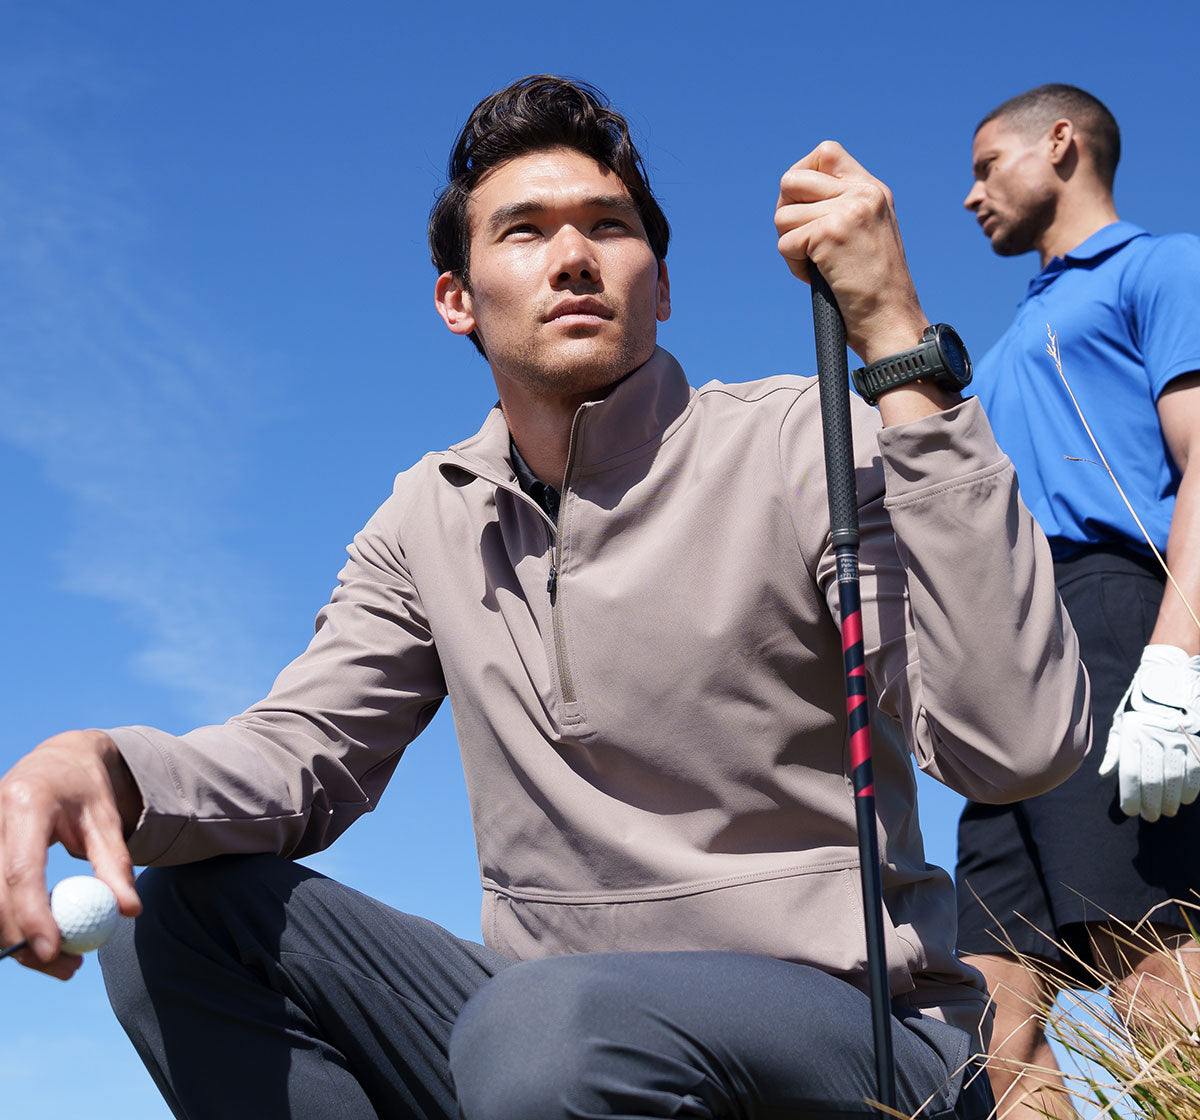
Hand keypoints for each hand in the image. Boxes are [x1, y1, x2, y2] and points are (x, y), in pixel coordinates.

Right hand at [0, 730, 141, 977]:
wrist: (56, 760)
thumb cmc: (86, 790)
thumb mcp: (108, 818)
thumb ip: (116, 863)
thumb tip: (128, 912)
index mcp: (28, 804)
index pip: (22, 870)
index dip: (33, 915)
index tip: (53, 951)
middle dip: (24, 940)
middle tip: (67, 968)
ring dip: (16, 940)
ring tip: (63, 960)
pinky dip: (11, 923)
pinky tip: (40, 936)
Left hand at [775, 141, 926, 365]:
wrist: (892, 322)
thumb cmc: (874, 291)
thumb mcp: (866, 234)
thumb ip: (840, 207)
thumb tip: (790, 195)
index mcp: (873, 190)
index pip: (825, 153)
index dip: (802, 178)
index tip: (803, 209)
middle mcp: (863, 193)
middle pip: (792, 180)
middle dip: (786, 214)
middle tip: (802, 243)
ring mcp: (848, 211)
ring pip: (783, 215)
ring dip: (790, 246)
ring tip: (817, 266)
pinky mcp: (831, 234)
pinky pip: (785, 243)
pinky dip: (794, 267)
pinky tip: (818, 278)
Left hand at [1099, 645, 1199, 821]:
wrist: (1170, 682)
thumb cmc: (1141, 706)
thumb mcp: (1122, 722)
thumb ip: (1115, 750)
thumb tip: (1105, 774)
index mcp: (1134, 733)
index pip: (1131, 774)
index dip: (1130, 797)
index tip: (1130, 811)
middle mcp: (1157, 738)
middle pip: (1154, 781)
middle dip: (1151, 804)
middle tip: (1151, 817)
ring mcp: (1180, 740)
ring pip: (1176, 780)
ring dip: (1172, 801)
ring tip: (1167, 811)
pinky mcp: (1199, 742)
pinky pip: (1196, 772)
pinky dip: (1191, 789)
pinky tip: (1186, 799)